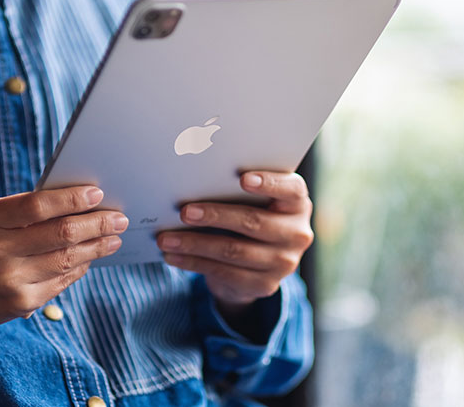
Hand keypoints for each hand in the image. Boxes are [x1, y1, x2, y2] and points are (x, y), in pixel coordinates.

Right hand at [0, 186, 127, 332]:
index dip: (71, 199)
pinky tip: (91, 257)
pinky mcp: (22, 304)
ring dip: (97, 247)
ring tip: (113, 238)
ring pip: (67, 260)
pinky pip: (62, 281)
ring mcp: (10, 281)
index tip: (98, 193)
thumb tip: (79, 200)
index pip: (38, 206)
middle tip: (119, 218)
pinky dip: (81, 267)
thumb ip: (26, 208)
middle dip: (97, 224)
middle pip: (60, 235)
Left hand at [157, 171, 313, 315]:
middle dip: (215, 216)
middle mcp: (297, 233)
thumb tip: (194, 178)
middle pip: (254, 222)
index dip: (268, 183)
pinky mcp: (265, 285)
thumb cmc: (250, 213)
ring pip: (233, 251)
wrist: (259, 261)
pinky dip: (193, 263)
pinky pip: (224, 272)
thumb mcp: (253, 200)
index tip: (242, 178)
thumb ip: (236, 189)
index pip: (290, 189)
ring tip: (166, 239)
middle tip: (184, 212)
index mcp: (297, 203)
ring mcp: (284, 263)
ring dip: (194, 244)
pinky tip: (173, 256)